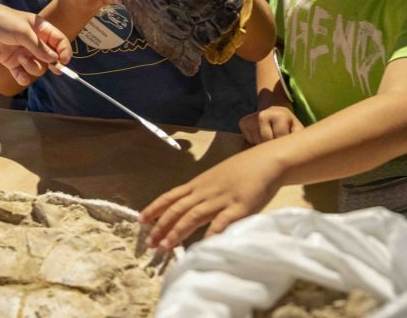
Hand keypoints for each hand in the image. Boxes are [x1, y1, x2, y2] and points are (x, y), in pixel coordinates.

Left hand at [0, 3, 71, 84]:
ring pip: (37, 67)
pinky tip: (20, 75)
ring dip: (32, 66)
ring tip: (20, 58)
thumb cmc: (2, 21)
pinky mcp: (12, 62)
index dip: (64, 51)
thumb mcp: (23, 31)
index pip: (59, 41)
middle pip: (51, 57)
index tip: (63, 61)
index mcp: (41, 29)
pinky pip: (22, 74)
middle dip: (51, 63)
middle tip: (52, 68)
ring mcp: (24, 53)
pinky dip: (22, 77)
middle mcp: (34, 42)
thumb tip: (54, 59)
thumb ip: (39, 47)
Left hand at [139, 150, 282, 249]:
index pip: (170, 196)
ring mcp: (221, 199)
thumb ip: (201, 193)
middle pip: (178, 209)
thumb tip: (185, 208)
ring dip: (178, 232)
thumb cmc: (240, 170)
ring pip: (194, 216)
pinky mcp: (240, 207)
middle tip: (149, 242)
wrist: (265, 161)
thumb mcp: (214, 178)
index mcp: (198, 184)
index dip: (154, 209)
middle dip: (161, 226)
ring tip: (165, 246)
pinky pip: (223, 222)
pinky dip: (211, 233)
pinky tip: (203, 245)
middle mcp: (205, 191)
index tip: (140, 221)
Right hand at [239, 105, 302, 143]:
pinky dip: (254, 141)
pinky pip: (248, 140)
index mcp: (280, 115)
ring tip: (269, 138)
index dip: (282, 145)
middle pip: (266, 142)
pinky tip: (260, 135)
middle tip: (276, 141)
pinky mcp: (243, 122)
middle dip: (271, 145)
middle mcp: (264, 114)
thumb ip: (299, 139)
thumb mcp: (297, 130)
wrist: (275, 112)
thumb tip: (299, 153)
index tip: (285, 142)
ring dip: (263, 144)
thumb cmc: (289, 126)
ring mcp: (252, 117)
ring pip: (257, 142)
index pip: (279, 139)